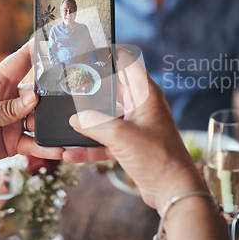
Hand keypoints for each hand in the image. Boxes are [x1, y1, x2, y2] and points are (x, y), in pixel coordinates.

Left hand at [0, 41, 62, 172]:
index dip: (37, 49)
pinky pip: (34, 143)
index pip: (20, 61)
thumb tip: (34, 97)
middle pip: (38, 93)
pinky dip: (46, 147)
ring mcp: (13, 121)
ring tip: (66, 129)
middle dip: (53, 95)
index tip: (57, 41)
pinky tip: (58, 149)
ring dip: (52, 125)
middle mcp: (8, 100)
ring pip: (40, 120)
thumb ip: (5, 110)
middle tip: (71, 97)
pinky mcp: (14, 142)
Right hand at [63, 48, 205, 211]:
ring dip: (88, 119)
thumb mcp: (120, 136)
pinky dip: (90, 145)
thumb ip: (93, 123)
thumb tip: (75, 119)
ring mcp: (136, 125)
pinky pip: (106, 139)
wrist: (173, 190)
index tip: (89, 49)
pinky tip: (71, 153)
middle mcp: (141, 106)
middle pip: (113, 88)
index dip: (110, 53)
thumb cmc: (157, 157)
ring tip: (65, 117)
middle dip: (92, 87)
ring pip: (107, 115)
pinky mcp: (131, 144)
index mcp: (145, 94)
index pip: (128, 62)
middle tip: (69, 84)